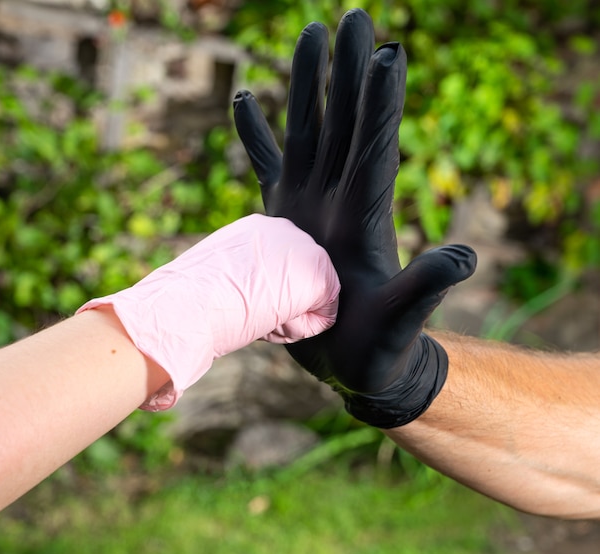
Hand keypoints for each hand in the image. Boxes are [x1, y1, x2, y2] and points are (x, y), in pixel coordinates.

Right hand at [78, 214, 339, 410]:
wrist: (186, 306)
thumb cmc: (191, 299)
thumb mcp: (221, 273)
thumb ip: (247, 272)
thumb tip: (258, 292)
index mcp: (260, 227)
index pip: (285, 265)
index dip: (270, 293)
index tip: (244, 303)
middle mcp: (286, 230)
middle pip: (304, 279)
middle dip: (286, 302)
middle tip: (251, 311)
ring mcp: (305, 250)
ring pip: (315, 297)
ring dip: (292, 315)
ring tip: (257, 315)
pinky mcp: (317, 276)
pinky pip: (324, 315)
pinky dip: (300, 329)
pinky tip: (270, 323)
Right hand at [233, 9, 475, 427]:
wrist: (353, 362)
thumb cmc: (378, 349)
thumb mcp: (399, 323)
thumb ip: (423, 289)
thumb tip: (465, 257)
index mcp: (365, 219)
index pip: (374, 150)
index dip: (379, 104)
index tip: (386, 53)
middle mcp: (339, 202)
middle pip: (345, 126)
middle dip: (348, 73)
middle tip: (350, 19)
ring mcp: (311, 206)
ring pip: (308, 134)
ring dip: (309, 88)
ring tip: (309, 36)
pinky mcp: (284, 219)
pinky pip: (268, 165)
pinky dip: (256, 134)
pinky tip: (246, 101)